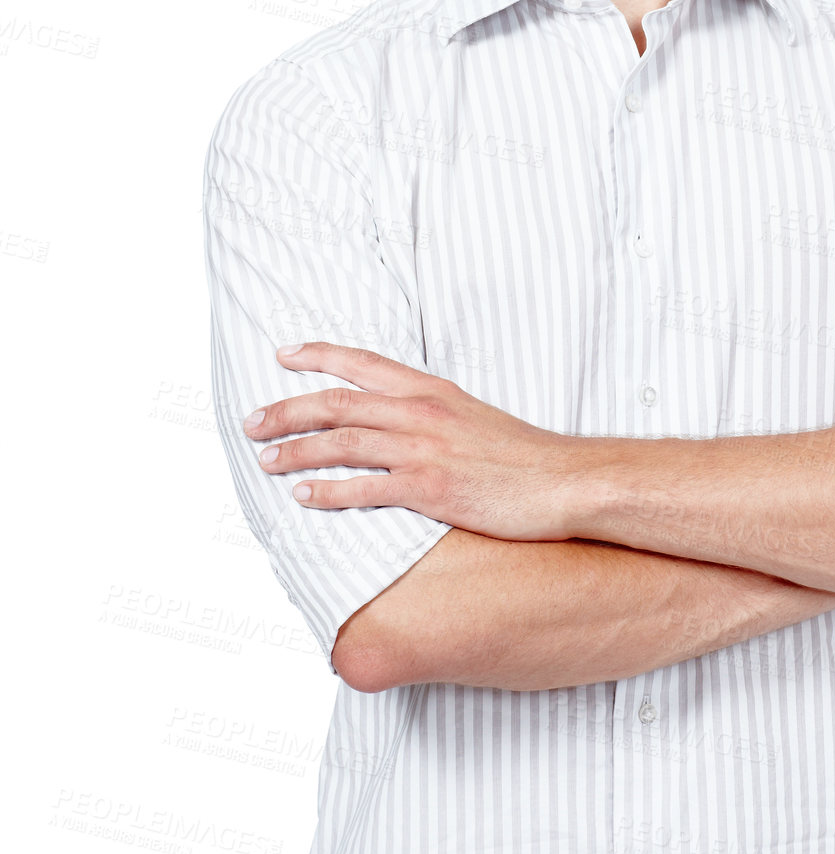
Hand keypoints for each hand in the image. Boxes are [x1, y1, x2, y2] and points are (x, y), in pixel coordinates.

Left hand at [244, 343, 578, 539]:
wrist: (564, 480)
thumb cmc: (523, 456)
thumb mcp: (475, 416)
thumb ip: (435, 412)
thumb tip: (402, 419)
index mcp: (432, 390)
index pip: (363, 362)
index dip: (319, 355)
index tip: (283, 354)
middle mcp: (421, 412)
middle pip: (337, 402)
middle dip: (287, 409)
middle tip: (252, 422)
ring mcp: (424, 449)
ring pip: (341, 442)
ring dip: (295, 451)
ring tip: (265, 462)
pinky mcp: (429, 487)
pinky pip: (364, 487)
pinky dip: (327, 492)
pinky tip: (304, 498)